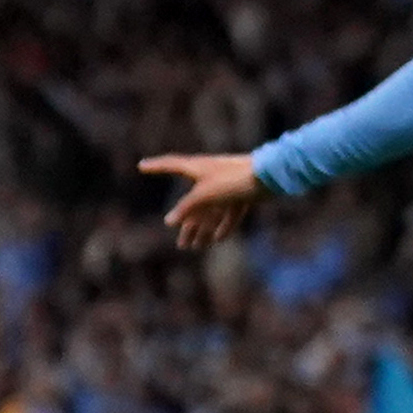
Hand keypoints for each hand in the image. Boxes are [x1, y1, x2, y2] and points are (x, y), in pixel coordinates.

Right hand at [138, 152, 263, 248]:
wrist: (271, 175)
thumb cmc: (234, 179)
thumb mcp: (205, 194)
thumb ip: (187, 208)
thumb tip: (169, 221)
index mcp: (197, 168)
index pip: (171, 165)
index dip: (156, 166)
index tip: (142, 166)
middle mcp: (210, 175)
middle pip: (193, 203)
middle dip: (188, 225)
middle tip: (181, 245)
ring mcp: (227, 185)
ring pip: (212, 211)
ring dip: (204, 229)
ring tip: (197, 247)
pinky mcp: (243, 193)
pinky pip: (230, 212)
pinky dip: (224, 225)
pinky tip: (218, 239)